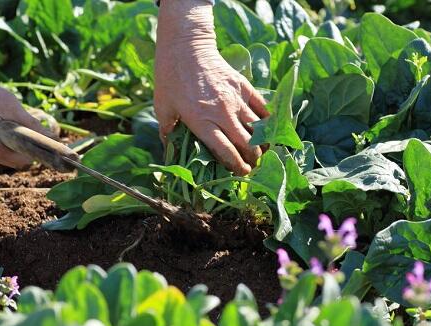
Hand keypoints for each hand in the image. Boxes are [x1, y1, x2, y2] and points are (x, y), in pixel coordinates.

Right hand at [0, 55, 50, 167]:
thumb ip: (30, 123)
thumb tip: (53, 136)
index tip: (44, 142)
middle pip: (13, 160)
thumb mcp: (9, 104)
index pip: (23, 160)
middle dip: (20, 147)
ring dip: (6, 144)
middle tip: (21, 127)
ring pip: (1, 157)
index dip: (35, 151)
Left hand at [154, 0, 268, 174]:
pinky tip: (267, 128)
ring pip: (257, 128)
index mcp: (202, 122)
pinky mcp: (244, 86)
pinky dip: (267, 120)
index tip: (243, 173)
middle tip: (254, 165)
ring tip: (262, 151)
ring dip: (262, 143)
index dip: (237, 165)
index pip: (226, 151)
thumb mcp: (162, 107)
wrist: (186, 47)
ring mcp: (236, 99)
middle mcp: (222, 113)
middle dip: (253, 159)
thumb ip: (167, 131)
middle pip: (246, 143)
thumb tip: (169, 150)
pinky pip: (262, 107)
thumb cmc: (170, 79)